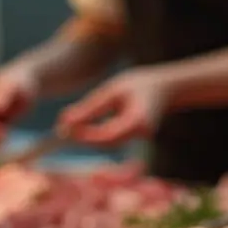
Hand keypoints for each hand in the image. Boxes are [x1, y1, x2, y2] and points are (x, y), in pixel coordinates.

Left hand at [55, 69, 171, 145]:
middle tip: (61, 128)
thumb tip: (65, 121)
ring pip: (108, 143)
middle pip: (106, 143)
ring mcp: (140, 138)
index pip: (106, 135)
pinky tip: (82, 126)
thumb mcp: (112, 90)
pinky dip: (96, 134)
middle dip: (83, 138)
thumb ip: (90, 107)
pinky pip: (112, 140)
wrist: (167, 89)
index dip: (84, 135)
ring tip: (68, 125)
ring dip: (88, 137)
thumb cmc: (140, 84)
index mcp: (138, 120)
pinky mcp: (135, 138)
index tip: (64, 127)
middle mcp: (141, 133)